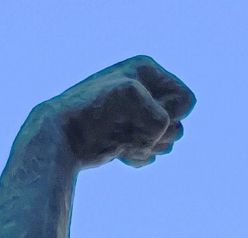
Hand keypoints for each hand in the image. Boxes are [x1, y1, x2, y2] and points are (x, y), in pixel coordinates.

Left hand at [45, 55, 195, 168]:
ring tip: (120, 139)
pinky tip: (117, 149)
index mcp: (147, 71)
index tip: (139, 111)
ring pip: (169, 142)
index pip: (186, 100)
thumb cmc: (92, 110)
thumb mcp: (132, 96)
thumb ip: (161, 117)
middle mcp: (145, 90)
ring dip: (147, 147)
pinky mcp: (130, 138)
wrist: (61, 136)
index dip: (170, 112)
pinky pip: (152, 154)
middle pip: (179, 125)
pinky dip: (137, 156)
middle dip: (157, 134)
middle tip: (127, 128)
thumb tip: (156, 142)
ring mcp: (138, 116)